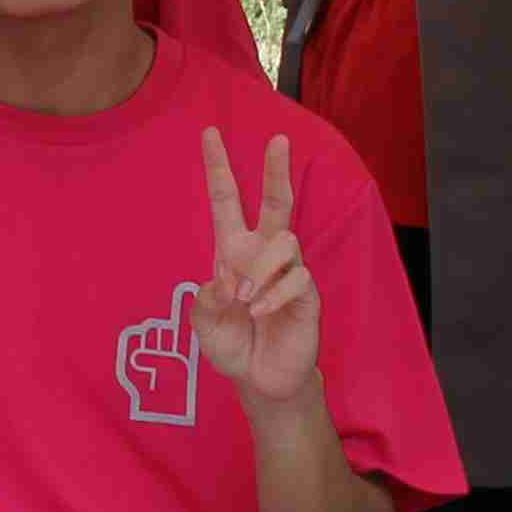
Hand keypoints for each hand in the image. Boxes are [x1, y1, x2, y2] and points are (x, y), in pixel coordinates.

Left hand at [192, 130, 322, 406]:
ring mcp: (288, 273)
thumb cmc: (232, 344)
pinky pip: (297, 279)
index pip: (227, 201)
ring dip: (261, 268)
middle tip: (278, 139)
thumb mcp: (204, 323)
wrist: (260, 379)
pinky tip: (261, 313)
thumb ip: (206, 300)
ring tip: (246, 299)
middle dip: (276, 171)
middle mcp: (263, 255)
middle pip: (276, 202)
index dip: (219, 168)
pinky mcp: (307, 294)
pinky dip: (274, 296)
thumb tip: (227, 278)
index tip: (209, 132)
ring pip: (285, 242)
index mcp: (233, 252)